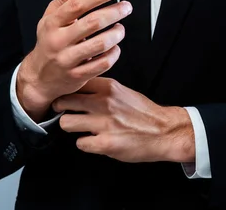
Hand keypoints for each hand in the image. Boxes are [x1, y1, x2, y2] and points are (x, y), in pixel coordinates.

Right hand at [16, 0, 132, 120]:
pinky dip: (114, 53)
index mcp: (52, 23)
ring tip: (120, 28)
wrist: (38, 78)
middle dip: (114, 12)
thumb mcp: (50, 19)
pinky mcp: (77, 76)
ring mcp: (67, 60)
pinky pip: (102, 64)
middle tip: (126, 7)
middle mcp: (58, 41)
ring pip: (100, 44)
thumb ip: (64, 1)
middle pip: (92, 23)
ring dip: (116, 34)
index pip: (77, 4)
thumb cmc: (48, 43)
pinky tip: (115, 47)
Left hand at [52, 77, 194, 162]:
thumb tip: (80, 89)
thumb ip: (102, 89)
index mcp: (108, 87)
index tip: (65, 94)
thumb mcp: (122, 91)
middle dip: (61, 107)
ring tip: (79, 127)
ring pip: (66, 122)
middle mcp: (104, 102)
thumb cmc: (143, 112)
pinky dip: (85, 143)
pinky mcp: (105, 144)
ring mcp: (104, 123)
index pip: (75, 82)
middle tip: (64, 111)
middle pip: (65, 101)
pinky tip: (93, 141)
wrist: (163, 131)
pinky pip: (80, 143)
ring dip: (71, 126)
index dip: (67, 89)